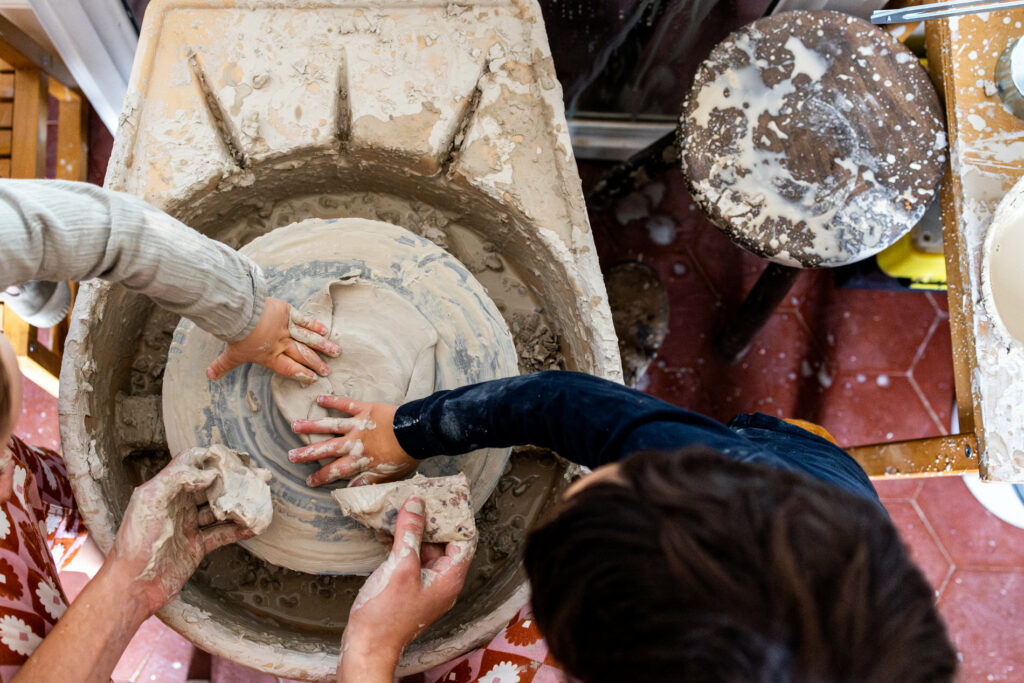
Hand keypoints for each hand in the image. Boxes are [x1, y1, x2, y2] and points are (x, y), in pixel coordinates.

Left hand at [106, 448, 256, 613]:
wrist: (132, 585)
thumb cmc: (134, 542)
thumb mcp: (148, 501)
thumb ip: (176, 479)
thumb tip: (209, 474)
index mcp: (166, 490)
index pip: (190, 464)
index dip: (210, 457)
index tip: (232, 457)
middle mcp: (179, 505)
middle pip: (211, 486)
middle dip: (232, 481)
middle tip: (255, 477)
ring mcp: (189, 526)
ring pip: (220, 509)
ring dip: (238, 505)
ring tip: (257, 500)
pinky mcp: (197, 546)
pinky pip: (222, 534)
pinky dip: (238, 530)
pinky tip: (253, 526)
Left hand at [206, 297, 339, 383]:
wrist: (241, 315)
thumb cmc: (237, 336)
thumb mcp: (230, 353)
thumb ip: (222, 365)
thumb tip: (209, 376)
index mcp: (270, 357)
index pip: (289, 368)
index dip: (301, 374)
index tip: (313, 379)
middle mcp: (282, 345)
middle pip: (302, 356)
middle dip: (316, 364)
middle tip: (328, 371)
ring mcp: (286, 328)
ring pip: (308, 340)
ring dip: (323, 347)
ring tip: (336, 352)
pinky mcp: (287, 312)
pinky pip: (304, 320)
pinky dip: (314, 325)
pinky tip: (325, 330)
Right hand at [289, 396, 417, 486]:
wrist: (418, 432)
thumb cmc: (406, 455)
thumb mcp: (388, 475)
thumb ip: (368, 481)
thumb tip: (349, 490)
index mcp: (360, 460)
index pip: (336, 470)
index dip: (321, 476)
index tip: (308, 480)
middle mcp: (354, 443)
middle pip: (326, 449)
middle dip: (308, 452)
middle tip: (291, 455)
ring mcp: (358, 425)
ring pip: (330, 425)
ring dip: (312, 425)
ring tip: (294, 425)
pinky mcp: (365, 409)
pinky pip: (346, 404)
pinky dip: (333, 401)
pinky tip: (319, 398)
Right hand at [338, 497, 474, 680]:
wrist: (367, 646)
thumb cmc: (386, 615)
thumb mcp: (400, 566)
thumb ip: (410, 533)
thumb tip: (416, 504)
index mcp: (449, 578)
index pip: (464, 540)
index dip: (456, 519)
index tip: (445, 499)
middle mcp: (442, 582)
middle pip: (444, 543)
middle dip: (432, 521)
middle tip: (420, 498)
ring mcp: (425, 585)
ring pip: (426, 550)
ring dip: (415, 531)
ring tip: (403, 509)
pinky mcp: (409, 588)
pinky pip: (412, 559)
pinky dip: (403, 544)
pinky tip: (389, 531)